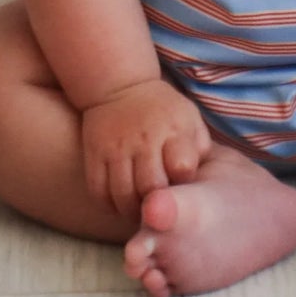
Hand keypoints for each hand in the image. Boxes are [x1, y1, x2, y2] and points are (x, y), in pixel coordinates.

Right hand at [80, 79, 212, 217]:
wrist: (120, 85)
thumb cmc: (162, 109)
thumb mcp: (189, 117)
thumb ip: (200, 146)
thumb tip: (201, 178)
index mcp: (173, 129)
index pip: (182, 168)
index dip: (183, 182)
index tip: (181, 186)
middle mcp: (144, 139)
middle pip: (151, 187)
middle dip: (157, 204)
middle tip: (159, 209)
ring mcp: (117, 147)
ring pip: (123, 195)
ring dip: (133, 211)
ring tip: (140, 210)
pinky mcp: (94, 154)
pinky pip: (99, 192)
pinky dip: (109, 206)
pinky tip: (119, 203)